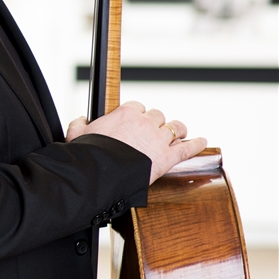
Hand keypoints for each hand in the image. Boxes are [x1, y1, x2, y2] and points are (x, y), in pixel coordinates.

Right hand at [66, 100, 205, 182]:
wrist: (101, 171)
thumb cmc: (90, 154)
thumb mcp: (77, 135)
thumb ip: (79, 125)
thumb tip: (80, 120)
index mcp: (125, 113)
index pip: (137, 107)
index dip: (137, 114)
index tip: (135, 121)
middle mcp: (145, 122)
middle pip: (158, 116)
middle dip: (157, 123)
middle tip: (154, 131)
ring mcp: (159, 139)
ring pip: (175, 127)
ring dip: (177, 129)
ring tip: (178, 133)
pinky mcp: (168, 157)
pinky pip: (187, 148)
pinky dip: (196, 144)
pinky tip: (201, 142)